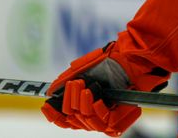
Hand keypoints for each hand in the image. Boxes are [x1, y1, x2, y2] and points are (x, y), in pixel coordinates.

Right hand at [41, 42, 168, 136]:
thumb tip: (50, 91)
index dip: (55, 115)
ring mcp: (108, 116)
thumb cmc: (111, 60)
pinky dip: (96, 109)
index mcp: (86, 104)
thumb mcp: (84, 67)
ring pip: (87, 123)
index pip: (66, 119)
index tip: (46, 106)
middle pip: (74, 122)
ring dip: (82, 104)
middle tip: (75, 84)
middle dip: (70, 103)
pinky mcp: (121, 116)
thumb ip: (67, 79)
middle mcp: (96, 113)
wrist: (131, 56)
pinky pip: (104, 122)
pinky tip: (96, 97)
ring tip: (85, 87)